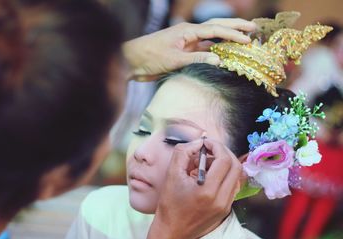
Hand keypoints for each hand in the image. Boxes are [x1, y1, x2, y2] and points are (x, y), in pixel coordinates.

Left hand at [123, 18, 255, 80]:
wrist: (132, 62)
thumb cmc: (149, 56)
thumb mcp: (174, 59)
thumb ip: (196, 60)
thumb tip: (220, 61)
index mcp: (187, 30)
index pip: (215, 29)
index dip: (233, 34)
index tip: (249, 39)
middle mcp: (189, 35)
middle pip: (216, 28)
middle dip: (235, 28)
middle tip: (254, 29)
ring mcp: (186, 44)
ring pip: (211, 40)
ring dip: (227, 41)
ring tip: (244, 41)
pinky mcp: (183, 54)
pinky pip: (203, 52)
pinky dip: (215, 54)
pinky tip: (225, 57)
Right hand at [135, 138, 243, 238]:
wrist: (173, 231)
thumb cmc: (170, 203)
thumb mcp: (171, 174)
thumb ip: (183, 153)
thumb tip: (198, 142)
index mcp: (207, 190)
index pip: (224, 160)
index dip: (216, 146)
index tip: (205, 144)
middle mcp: (221, 199)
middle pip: (235, 166)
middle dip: (223, 152)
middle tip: (209, 150)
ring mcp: (226, 205)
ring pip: (237, 175)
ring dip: (226, 163)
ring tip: (208, 163)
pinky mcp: (226, 208)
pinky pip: (233, 185)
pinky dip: (226, 175)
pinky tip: (211, 175)